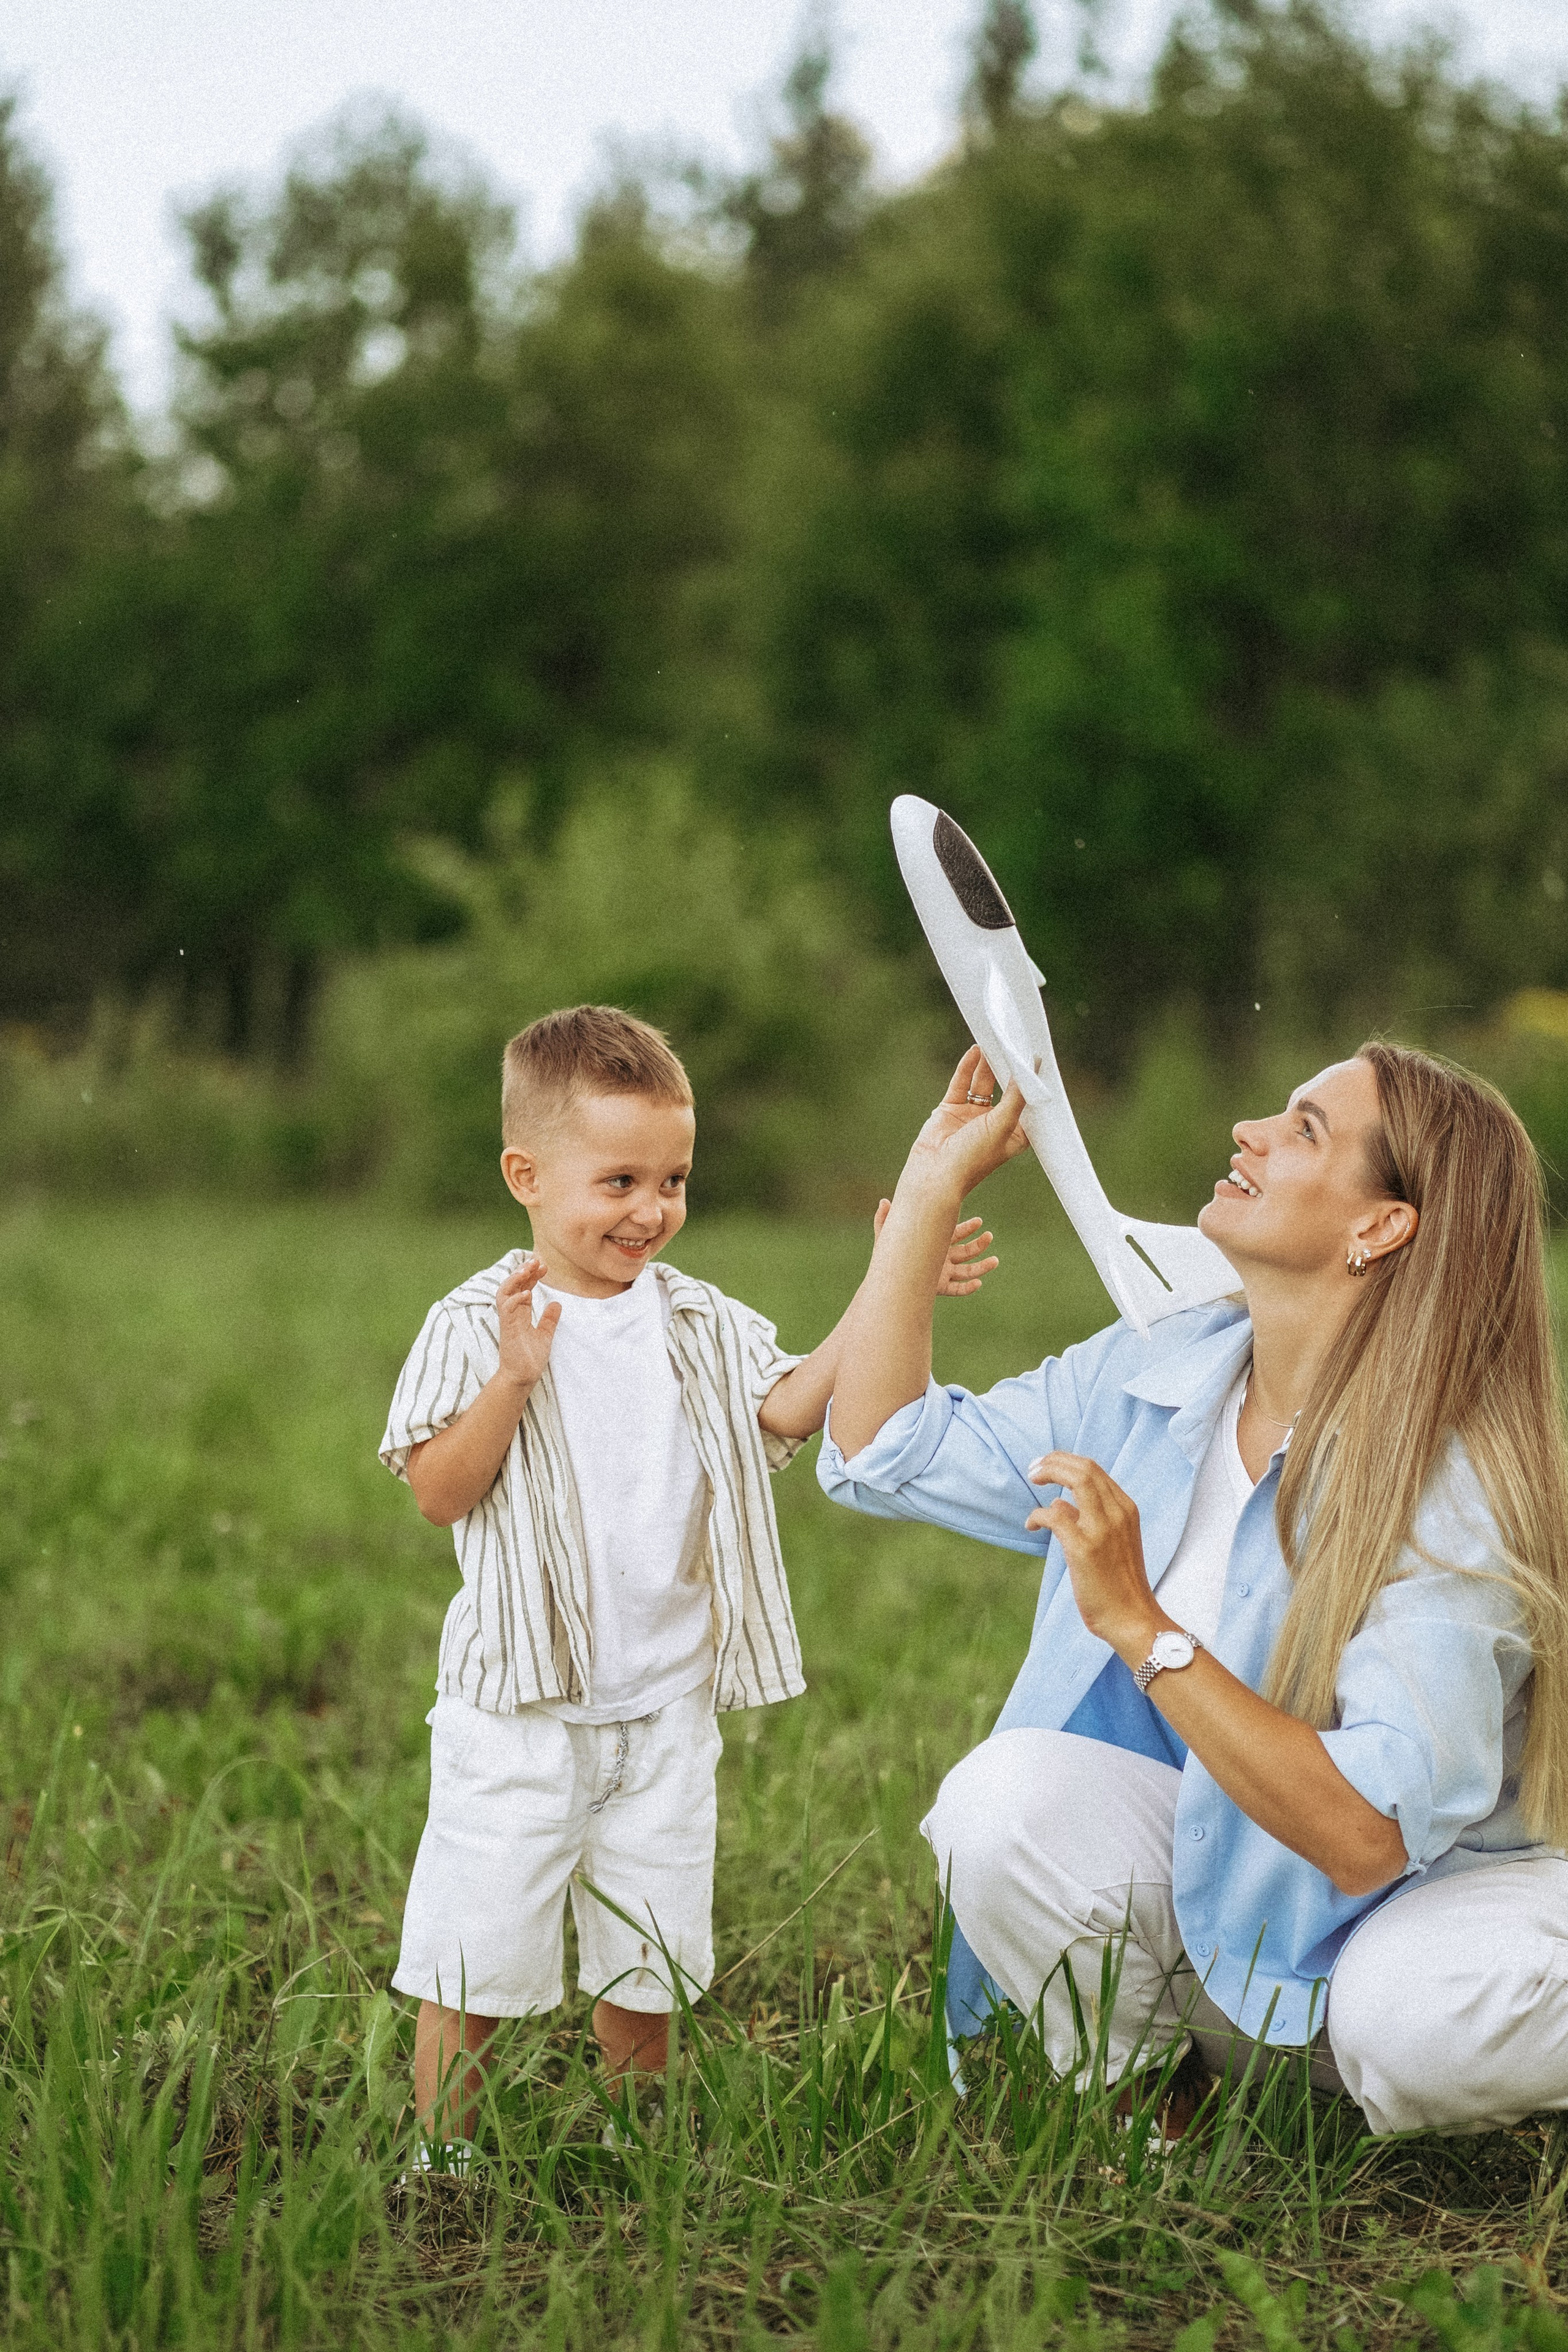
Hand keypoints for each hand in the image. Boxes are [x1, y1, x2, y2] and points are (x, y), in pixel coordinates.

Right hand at [496, 1253, 560, 1395]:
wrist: (522, 1377)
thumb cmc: (530, 1358)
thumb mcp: (545, 1334)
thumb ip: (549, 1319)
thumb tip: (557, 1303)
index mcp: (520, 1313)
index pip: (523, 1288)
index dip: (531, 1275)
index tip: (543, 1266)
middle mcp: (512, 1314)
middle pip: (513, 1285)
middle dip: (523, 1271)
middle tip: (536, 1260)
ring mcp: (508, 1320)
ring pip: (504, 1292)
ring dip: (515, 1279)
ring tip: (527, 1269)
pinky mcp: (507, 1328)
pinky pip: (506, 1309)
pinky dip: (515, 1298)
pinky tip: (528, 1293)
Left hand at [873, 1202, 997, 1295]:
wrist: (885, 1283)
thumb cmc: (885, 1258)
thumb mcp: (885, 1238)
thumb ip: (884, 1220)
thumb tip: (884, 1200)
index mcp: (934, 1243)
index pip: (954, 1233)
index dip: (967, 1228)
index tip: (979, 1222)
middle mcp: (941, 1258)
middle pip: (966, 1251)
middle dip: (979, 1244)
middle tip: (989, 1237)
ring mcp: (942, 1274)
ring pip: (967, 1270)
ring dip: (982, 1266)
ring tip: (996, 1261)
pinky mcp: (940, 1288)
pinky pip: (958, 1289)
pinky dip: (969, 1288)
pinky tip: (978, 1283)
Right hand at [905, 1048, 1029, 1204]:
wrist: (934, 1173)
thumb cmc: (974, 1158)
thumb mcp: (1003, 1125)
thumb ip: (1015, 1097)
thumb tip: (1028, 1070)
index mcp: (1013, 1134)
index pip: (1027, 1103)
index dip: (1032, 1084)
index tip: (1039, 1060)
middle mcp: (994, 1123)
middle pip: (1005, 1089)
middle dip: (1009, 1069)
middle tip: (1017, 1045)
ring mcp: (972, 1115)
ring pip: (982, 1084)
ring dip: (988, 1065)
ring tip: (995, 1042)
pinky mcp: (952, 1109)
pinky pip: (961, 1083)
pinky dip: (967, 1067)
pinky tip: (975, 1051)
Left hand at [1025, 1451, 1159, 1661]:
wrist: (1133, 1619)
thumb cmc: (1119, 1584)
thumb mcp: (1113, 1542)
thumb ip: (1090, 1518)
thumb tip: (1059, 1503)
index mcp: (1127, 1509)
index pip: (1094, 1469)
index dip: (1066, 1461)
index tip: (1046, 1465)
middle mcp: (1118, 1513)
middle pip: (1084, 1467)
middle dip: (1054, 1460)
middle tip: (1033, 1469)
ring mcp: (1103, 1529)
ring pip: (1076, 1479)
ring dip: (1048, 1474)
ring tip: (1032, 1481)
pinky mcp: (1085, 1549)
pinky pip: (1055, 1515)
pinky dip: (1037, 1515)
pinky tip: (1032, 1526)